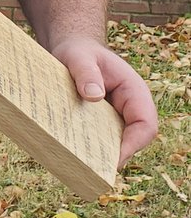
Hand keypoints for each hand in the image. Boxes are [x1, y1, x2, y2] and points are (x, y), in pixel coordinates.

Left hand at [50, 35, 158, 167]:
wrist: (71, 49)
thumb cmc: (78, 51)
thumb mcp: (78, 57)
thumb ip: (85, 72)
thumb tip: (95, 96)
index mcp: (133, 91)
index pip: (145, 124)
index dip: (133, 145)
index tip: (113, 160)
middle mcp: (130, 106)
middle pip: (134, 139)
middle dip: (117, 155)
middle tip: (93, 168)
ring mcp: (117, 115)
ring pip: (118, 143)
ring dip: (103, 154)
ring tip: (82, 164)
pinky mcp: (102, 121)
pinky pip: (103, 139)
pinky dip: (93, 148)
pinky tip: (75, 153)